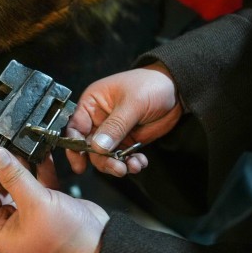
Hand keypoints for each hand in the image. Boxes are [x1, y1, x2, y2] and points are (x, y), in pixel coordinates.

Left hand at [0, 147, 108, 252]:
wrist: (102, 247)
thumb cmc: (67, 238)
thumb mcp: (36, 204)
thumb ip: (14, 177)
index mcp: (1, 232)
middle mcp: (13, 223)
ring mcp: (31, 214)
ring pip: (18, 183)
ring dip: (18, 164)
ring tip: (14, 141)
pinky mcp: (49, 205)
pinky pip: (38, 182)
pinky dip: (39, 168)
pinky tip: (39, 151)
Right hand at [67, 61, 182, 176]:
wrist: (176, 89)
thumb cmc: (150, 85)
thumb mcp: (132, 103)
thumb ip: (115, 126)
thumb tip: (97, 146)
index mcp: (92, 103)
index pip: (75, 127)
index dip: (74, 146)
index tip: (79, 162)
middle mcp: (99, 119)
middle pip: (90, 147)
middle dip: (102, 160)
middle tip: (117, 168)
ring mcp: (113, 132)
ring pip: (106, 155)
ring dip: (117, 164)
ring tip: (131, 167)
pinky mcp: (127, 140)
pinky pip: (123, 157)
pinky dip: (131, 163)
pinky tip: (140, 162)